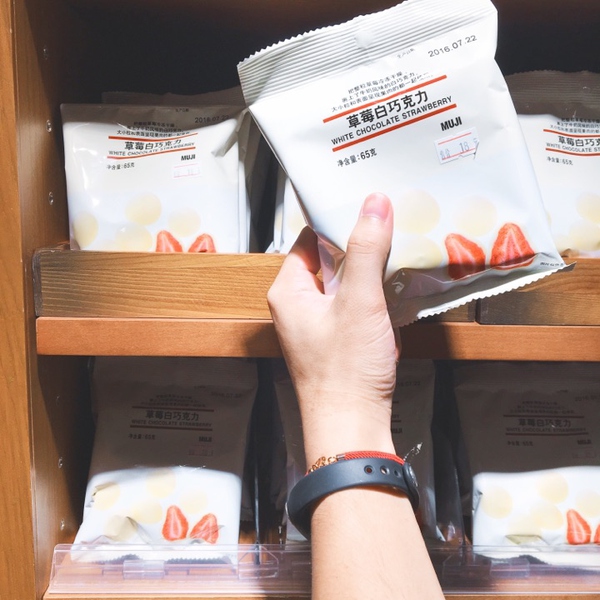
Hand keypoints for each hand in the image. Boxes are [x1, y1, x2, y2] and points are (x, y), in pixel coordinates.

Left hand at [267, 193, 399, 464]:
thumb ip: (366, 250)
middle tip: (390, 226)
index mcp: (289, 291)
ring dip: (368, 272)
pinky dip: (371, 296)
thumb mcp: (359, 301)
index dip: (337, 222)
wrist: (351, 427)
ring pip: (344, 283)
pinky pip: (352, 305)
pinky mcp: (335, 339)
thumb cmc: (345, 372)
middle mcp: (297, 305)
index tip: (366, 206)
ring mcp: (316, 324)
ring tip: (397, 252)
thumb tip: (373, 204)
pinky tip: (394, 290)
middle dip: (359, 246)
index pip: (310, 240)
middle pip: (329, 260)